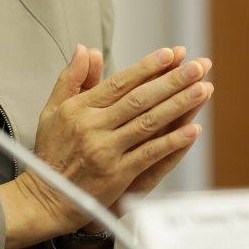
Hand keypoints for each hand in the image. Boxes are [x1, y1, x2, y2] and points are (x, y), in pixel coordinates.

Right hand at [0, 45, 211, 248]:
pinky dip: (172, 142)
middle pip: (140, 99)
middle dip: (172, 80)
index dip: (147, 67)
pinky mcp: (117, 175)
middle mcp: (94, 127)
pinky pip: (150, 154)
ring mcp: (106, 151)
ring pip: (149, 122)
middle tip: (198, 66)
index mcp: (80, 109)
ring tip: (203, 89)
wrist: (44, 199)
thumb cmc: (50, 153)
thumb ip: (71, 78)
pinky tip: (192, 130)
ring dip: (179, 105)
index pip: (120, 82)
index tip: (170, 54)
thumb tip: (85, 49)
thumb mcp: (52, 110)